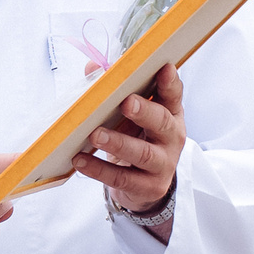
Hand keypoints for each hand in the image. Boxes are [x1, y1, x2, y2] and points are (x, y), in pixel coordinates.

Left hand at [71, 61, 184, 216]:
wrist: (143, 184)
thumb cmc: (134, 138)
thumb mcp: (127, 115)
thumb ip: (112, 90)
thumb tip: (93, 67)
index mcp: (169, 113)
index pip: (173, 95)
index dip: (170, 82)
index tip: (164, 67)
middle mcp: (172, 137)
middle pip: (162, 122)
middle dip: (144, 111)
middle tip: (125, 103)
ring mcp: (163, 163)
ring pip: (142, 153)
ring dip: (118, 142)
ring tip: (95, 134)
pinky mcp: (149, 186)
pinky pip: (122, 177)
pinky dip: (99, 169)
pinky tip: (80, 161)